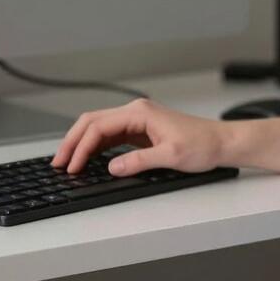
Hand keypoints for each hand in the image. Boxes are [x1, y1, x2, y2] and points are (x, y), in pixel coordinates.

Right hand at [50, 97, 228, 175]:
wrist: (221, 142)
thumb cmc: (202, 145)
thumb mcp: (171, 156)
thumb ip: (139, 161)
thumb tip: (112, 167)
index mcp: (140, 113)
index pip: (98, 126)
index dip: (81, 148)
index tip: (71, 167)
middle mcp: (136, 112)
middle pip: (92, 122)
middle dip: (73, 142)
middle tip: (58, 163)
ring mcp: (138, 121)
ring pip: (99, 128)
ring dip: (82, 145)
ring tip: (67, 164)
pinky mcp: (141, 132)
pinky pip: (111, 137)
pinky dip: (96, 148)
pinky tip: (88, 160)